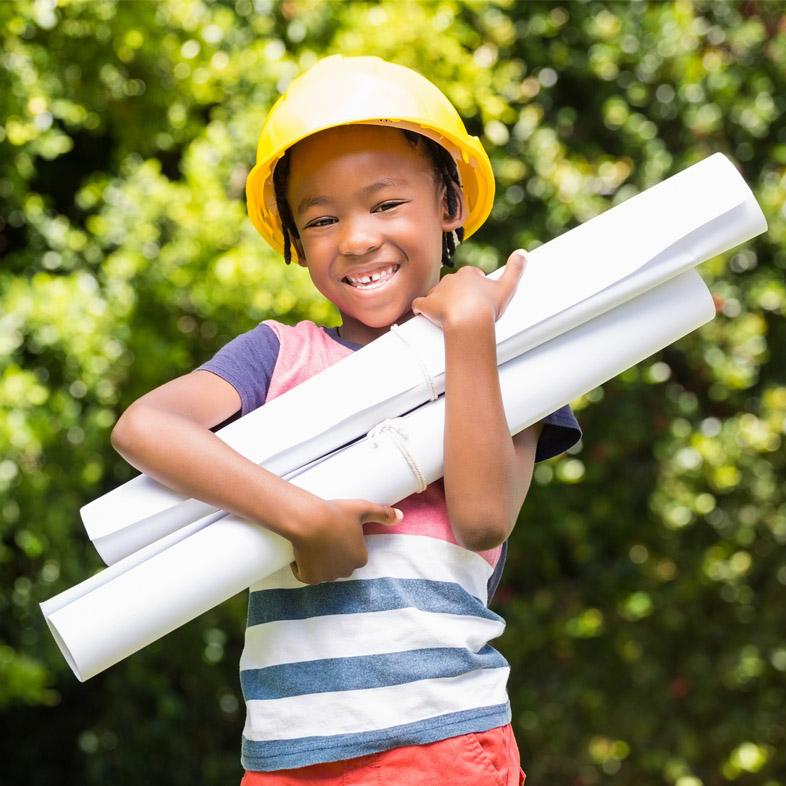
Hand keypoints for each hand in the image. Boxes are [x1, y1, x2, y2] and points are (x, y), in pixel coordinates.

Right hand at [289, 499, 402, 583]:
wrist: (309, 521)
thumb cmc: (336, 514)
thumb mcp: (362, 509)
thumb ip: (382, 513)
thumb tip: (401, 516)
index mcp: (360, 558)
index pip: (354, 554)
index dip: (345, 543)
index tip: (337, 531)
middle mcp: (346, 571)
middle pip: (340, 564)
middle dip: (334, 555)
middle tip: (324, 536)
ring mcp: (327, 576)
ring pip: (324, 571)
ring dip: (319, 562)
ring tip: (312, 543)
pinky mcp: (309, 578)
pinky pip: (307, 575)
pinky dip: (303, 568)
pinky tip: (302, 555)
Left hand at [411, 249, 526, 329]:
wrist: (469, 322)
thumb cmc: (488, 306)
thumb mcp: (507, 287)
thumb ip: (515, 269)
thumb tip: (522, 253)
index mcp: (468, 273)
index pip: (470, 276)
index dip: (475, 288)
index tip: (480, 299)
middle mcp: (451, 279)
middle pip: (453, 285)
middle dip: (458, 295)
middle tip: (467, 310)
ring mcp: (437, 292)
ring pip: (437, 294)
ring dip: (442, 302)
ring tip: (451, 316)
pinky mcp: (426, 305)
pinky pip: (419, 304)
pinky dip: (421, 308)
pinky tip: (423, 314)